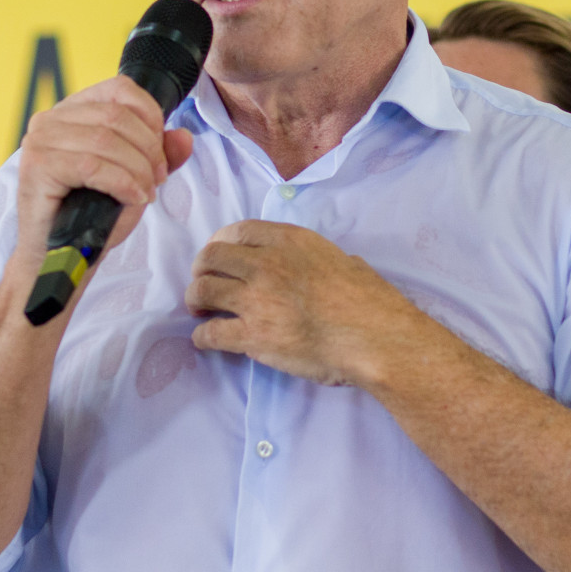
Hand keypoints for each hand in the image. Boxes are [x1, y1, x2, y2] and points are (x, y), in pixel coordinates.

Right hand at [16, 75, 194, 271]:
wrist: (59, 255)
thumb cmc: (91, 215)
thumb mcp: (135, 178)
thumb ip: (160, 156)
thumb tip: (184, 136)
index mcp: (73, 111)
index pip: (121, 90)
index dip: (152, 118)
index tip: (161, 154)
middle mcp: (51, 119)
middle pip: (117, 116)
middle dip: (149, 150)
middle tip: (157, 180)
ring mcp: (40, 140)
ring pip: (107, 140)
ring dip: (138, 170)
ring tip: (144, 193)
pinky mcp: (38, 166)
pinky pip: (92, 165)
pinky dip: (122, 183)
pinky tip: (132, 198)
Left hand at [184, 220, 445, 389]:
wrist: (375, 338)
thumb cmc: (370, 301)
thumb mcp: (344, 260)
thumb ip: (318, 258)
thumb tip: (320, 267)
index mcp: (290, 241)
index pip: (238, 230)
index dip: (220, 243)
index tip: (218, 256)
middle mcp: (266, 263)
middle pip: (211, 257)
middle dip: (201, 271)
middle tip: (204, 285)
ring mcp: (255, 299)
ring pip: (202, 291)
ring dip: (195, 301)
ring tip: (200, 311)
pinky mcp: (252, 336)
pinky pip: (210, 332)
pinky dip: (202, 337)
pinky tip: (206, 340)